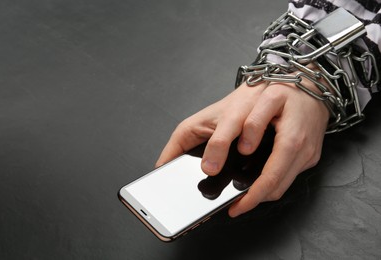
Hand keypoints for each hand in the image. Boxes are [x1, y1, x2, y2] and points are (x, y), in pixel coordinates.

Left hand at [156, 79, 328, 216]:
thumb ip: (189, 134)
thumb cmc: (261, 95)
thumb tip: (162, 164)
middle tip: (234, 208)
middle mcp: (286, 120)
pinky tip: (257, 194)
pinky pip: (291, 178)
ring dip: (262, 196)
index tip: (210, 168)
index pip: (238, 122)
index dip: (221, 145)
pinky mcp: (312, 151)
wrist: (305, 85)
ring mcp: (303, 137)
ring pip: (282, 176)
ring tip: (243, 206)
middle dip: (252, 193)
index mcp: (263, 97)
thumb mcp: (221, 107)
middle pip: (270, 163)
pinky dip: (272, 189)